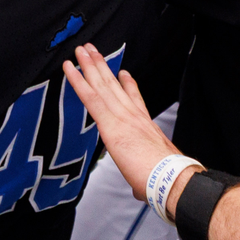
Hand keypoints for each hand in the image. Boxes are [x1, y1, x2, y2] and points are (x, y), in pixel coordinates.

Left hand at [62, 43, 172, 198]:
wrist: (170, 179)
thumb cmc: (166, 181)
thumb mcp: (153, 175)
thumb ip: (143, 179)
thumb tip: (141, 190)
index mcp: (146, 127)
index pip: (135, 101)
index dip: (128, 86)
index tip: (123, 73)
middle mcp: (134, 116)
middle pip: (115, 85)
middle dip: (103, 67)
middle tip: (93, 51)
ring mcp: (123, 117)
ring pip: (102, 85)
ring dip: (89, 65)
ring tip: (81, 49)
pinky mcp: (110, 124)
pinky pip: (90, 97)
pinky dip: (77, 81)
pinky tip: (69, 68)